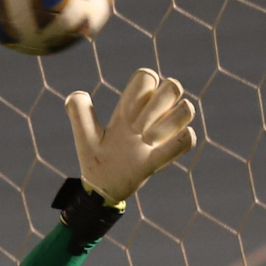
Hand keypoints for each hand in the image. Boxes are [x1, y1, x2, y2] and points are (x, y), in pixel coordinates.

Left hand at [65, 68, 196, 204]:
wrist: (101, 189)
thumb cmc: (96, 159)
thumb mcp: (85, 134)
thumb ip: (79, 112)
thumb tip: (78, 94)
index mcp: (130, 108)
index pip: (148, 77)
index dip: (144, 88)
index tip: (127, 112)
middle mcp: (149, 118)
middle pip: (173, 86)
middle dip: (158, 105)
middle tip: (138, 128)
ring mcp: (159, 137)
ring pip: (187, 109)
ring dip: (168, 125)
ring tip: (147, 142)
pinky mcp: (161, 158)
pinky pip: (187, 140)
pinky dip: (180, 140)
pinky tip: (157, 150)